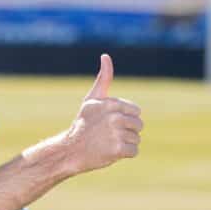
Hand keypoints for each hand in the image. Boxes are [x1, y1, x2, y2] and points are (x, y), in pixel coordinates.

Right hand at [66, 54, 142, 175]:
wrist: (71, 149)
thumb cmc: (84, 123)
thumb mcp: (92, 99)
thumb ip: (104, 78)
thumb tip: (106, 56)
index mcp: (111, 103)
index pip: (136, 111)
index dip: (125, 117)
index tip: (109, 121)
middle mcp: (114, 117)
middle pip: (139, 125)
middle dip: (127, 130)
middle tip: (108, 134)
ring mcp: (116, 133)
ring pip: (136, 138)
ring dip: (125, 142)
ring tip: (108, 142)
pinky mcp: (118, 149)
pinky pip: (134, 151)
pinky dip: (124, 154)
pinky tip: (110, 151)